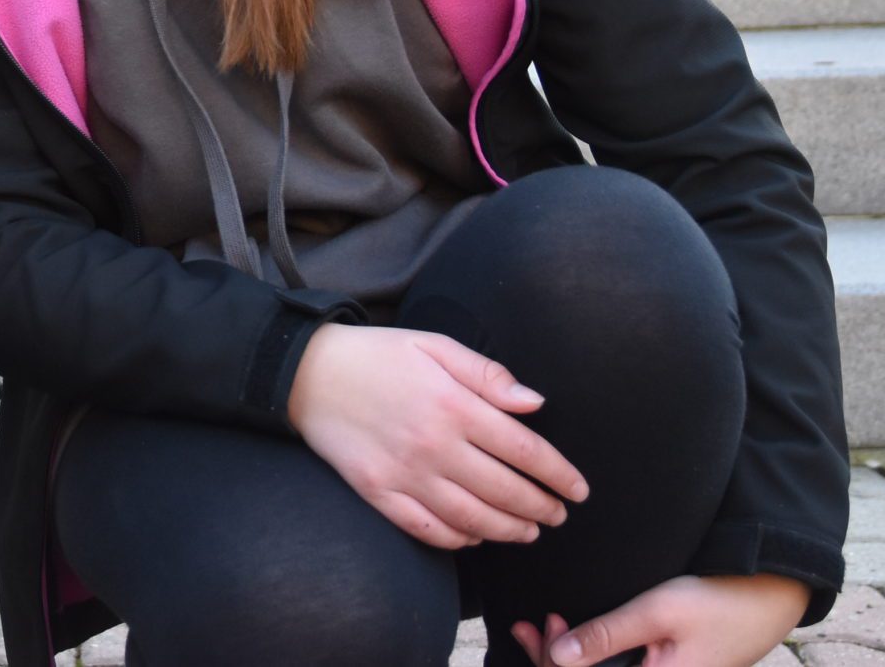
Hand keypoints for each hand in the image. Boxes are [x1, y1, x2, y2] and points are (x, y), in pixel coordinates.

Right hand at [286, 325, 588, 549]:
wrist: (306, 373)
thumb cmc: (377, 355)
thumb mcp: (434, 345)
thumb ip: (487, 374)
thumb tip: (535, 403)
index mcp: (454, 405)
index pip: (523, 449)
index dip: (557, 474)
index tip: (577, 490)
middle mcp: (434, 445)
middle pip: (504, 490)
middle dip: (540, 508)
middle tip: (558, 516)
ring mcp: (405, 474)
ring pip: (472, 517)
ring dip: (509, 530)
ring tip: (529, 532)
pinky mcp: (378, 493)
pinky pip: (427, 529)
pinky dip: (459, 539)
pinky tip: (476, 536)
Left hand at [510, 573, 808, 665]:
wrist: (768, 599)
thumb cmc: (717, 602)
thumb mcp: (657, 613)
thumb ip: (607, 636)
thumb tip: (557, 657)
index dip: (553, 663)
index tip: (538, 628)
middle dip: (554, 661)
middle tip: (532, 625)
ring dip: (569, 658)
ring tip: (545, 626)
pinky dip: (592, 657)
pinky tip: (571, 637)